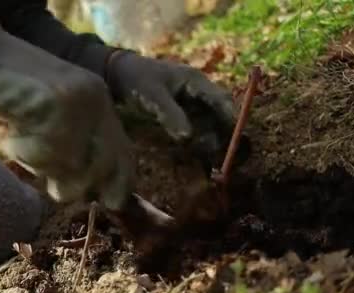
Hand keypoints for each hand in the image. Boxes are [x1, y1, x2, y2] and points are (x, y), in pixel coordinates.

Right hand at [0, 15, 134, 209]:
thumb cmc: (14, 92)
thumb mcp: (55, 118)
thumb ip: (75, 146)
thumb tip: (91, 193)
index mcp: (101, 102)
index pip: (125, 153)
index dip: (121, 184)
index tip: (110, 203)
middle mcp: (96, 100)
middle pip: (101, 168)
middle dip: (74, 184)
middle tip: (50, 181)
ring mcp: (78, 101)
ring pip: (70, 165)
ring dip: (41, 166)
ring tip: (23, 144)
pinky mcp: (55, 103)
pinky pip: (43, 152)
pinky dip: (22, 152)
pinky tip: (12, 135)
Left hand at [105, 50, 235, 162]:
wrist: (120, 74)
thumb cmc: (137, 80)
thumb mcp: (153, 97)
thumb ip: (170, 115)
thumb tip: (188, 138)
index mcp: (195, 81)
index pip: (221, 99)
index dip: (230, 118)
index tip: (233, 139)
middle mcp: (199, 90)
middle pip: (220, 111)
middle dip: (224, 131)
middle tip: (226, 154)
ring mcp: (192, 101)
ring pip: (211, 120)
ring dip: (213, 136)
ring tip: (213, 157)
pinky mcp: (184, 111)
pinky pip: (198, 125)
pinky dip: (200, 137)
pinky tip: (199, 152)